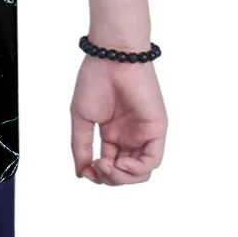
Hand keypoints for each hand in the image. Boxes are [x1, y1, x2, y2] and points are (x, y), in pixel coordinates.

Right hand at [70, 54, 166, 185]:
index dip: (98, 174)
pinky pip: (152, 160)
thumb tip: (81, 173)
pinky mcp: (156, 130)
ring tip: (106, 165)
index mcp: (112, 133)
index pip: (109, 164)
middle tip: (96, 168)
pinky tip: (120, 162)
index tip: (86, 170)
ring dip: (122, 177)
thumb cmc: (94, 81)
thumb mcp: (81, 117)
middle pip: (125, 173)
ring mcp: (144, 134)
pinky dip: (136, 168)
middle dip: (109, 178)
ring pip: (140, 172)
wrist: (111, 59)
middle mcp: (129, 136)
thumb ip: (81, 146)